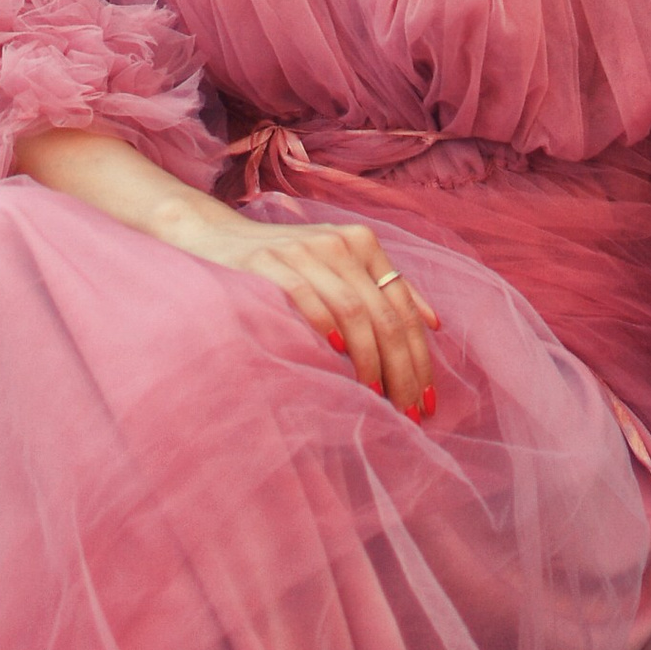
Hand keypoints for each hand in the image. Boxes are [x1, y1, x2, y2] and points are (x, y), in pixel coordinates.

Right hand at [183, 212, 441, 416]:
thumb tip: (433, 324)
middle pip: (383, 314)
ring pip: (353, 310)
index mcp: (362, 243)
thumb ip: (383, 287)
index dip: (420, 356)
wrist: (217, 237)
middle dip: (402, 369)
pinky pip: (305, 298)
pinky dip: (326, 328)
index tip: (428, 399)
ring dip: (370, 361)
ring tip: (377, 398)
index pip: (402, 306)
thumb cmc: (286, 263)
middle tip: (407, 412)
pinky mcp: (267, 263)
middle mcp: (338, 244)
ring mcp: (302, 252)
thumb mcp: (340, 266)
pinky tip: (337, 357)